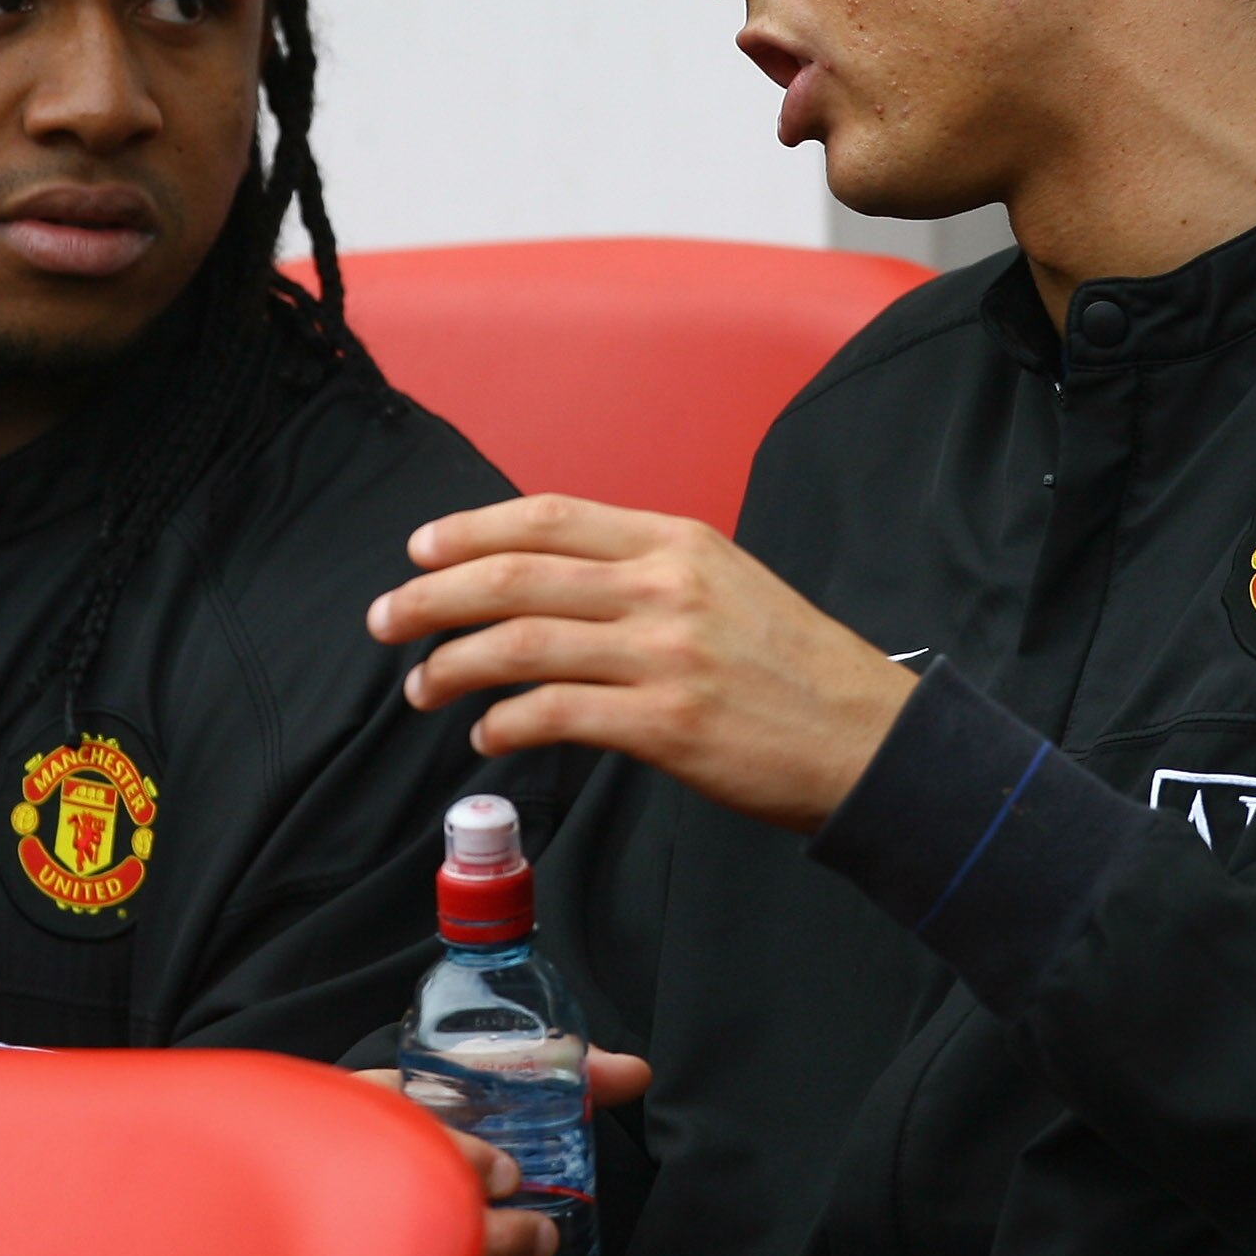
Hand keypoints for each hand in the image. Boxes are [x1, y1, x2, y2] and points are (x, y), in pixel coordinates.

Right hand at [361, 1049, 652, 1255]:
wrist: (322, 1204)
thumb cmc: (399, 1130)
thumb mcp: (448, 1083)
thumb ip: (539, 1069)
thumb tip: (635, 1074)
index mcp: (377, 1121)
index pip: (414, 1139)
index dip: (466, 1160)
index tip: (508, 1175)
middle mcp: (364, 1192)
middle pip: (435, 1221)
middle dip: (507, 1237)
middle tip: (544, 1238)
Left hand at [367, 495, 914, 832]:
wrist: (868, 738)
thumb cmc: (793, 668)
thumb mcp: (726, 583)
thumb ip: (645, 573)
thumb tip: (549, 585)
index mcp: (676, 541)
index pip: (549, 517)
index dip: (470, 530)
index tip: (419, 550)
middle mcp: (665, 586)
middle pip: (515, 576)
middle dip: (432, 597)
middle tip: (386, 621)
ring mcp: (665, 654)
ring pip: (520, 645)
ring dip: (451, 668)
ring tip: (422, 688)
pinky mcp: (666, 723)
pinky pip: (554, 714)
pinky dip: (504, 726)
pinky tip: (487, 738)